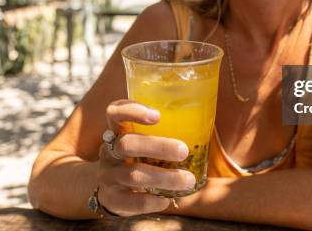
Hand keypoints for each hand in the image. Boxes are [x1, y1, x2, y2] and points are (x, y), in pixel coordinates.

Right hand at [96, 99, 194, 216]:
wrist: (110, 191)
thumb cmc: (137, 159)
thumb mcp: (142, 142)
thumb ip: (162, 132)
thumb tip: (203, 121)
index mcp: (116, 131)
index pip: (115, 112)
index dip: (132, 110)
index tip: (157, 115)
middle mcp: (108, 151)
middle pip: (127, 144)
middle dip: (158, 146)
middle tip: (184, 151)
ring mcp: (107, 175)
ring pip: (133, 175)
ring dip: (164, 177)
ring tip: (188, 180)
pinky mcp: (110, 198)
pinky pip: (129, 201)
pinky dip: (149, 201)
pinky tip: (165, 201)